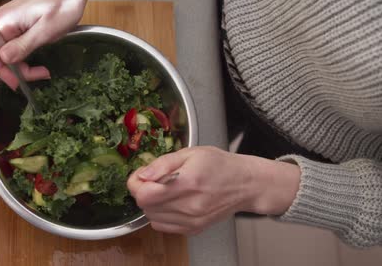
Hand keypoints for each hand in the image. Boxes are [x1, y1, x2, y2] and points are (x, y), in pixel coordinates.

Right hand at [0, 0, 86, 89]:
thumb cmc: (63, 6)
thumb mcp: (45, 31)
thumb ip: (22, 46)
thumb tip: (4, 59)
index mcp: (5, 21)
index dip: (1, 71)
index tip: (19, 82)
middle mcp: (1, 18)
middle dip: (1, 66)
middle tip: (23, 74)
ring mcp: (7, 16)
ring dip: (4, 57)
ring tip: (26, 64)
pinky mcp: (15, 17)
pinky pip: (1, 34)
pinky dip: (9, 47)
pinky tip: (25, 51)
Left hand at [127, 146, 300, 234]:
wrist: (245, 184)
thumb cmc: (220, 165)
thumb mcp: (190, 153)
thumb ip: (163, 164)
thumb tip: (142, 175)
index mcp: (188, 183)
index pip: (145, 194)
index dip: (136, 183)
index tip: (141, 175)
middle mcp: (190, 206)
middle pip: (146, 206)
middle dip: (143, 191)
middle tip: (153, 179)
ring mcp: (192, 221)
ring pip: (152, 217)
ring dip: (151, 204)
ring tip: (164, 190)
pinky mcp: (194, 229)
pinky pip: (163, 226)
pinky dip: (160, 215)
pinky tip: (170, 202)